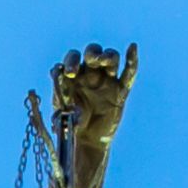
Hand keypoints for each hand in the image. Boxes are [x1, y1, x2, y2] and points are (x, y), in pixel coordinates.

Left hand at [46, 42, 132, 158]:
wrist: (86, 141)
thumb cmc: (71, 123)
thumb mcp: (61, 108)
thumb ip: (59, 91)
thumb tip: (55, 70)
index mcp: (74, 74)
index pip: (73, 57)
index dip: (72, 61)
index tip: (71, 72)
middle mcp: (90, 73)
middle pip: (93, 52)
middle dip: (92, 53)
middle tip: (91, 60)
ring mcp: (106, 80)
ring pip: (111, 58)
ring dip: (108, 56)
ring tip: (104, 61)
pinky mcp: (120, 91)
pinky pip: (129, 73)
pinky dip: (132, 60)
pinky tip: (132, 47)